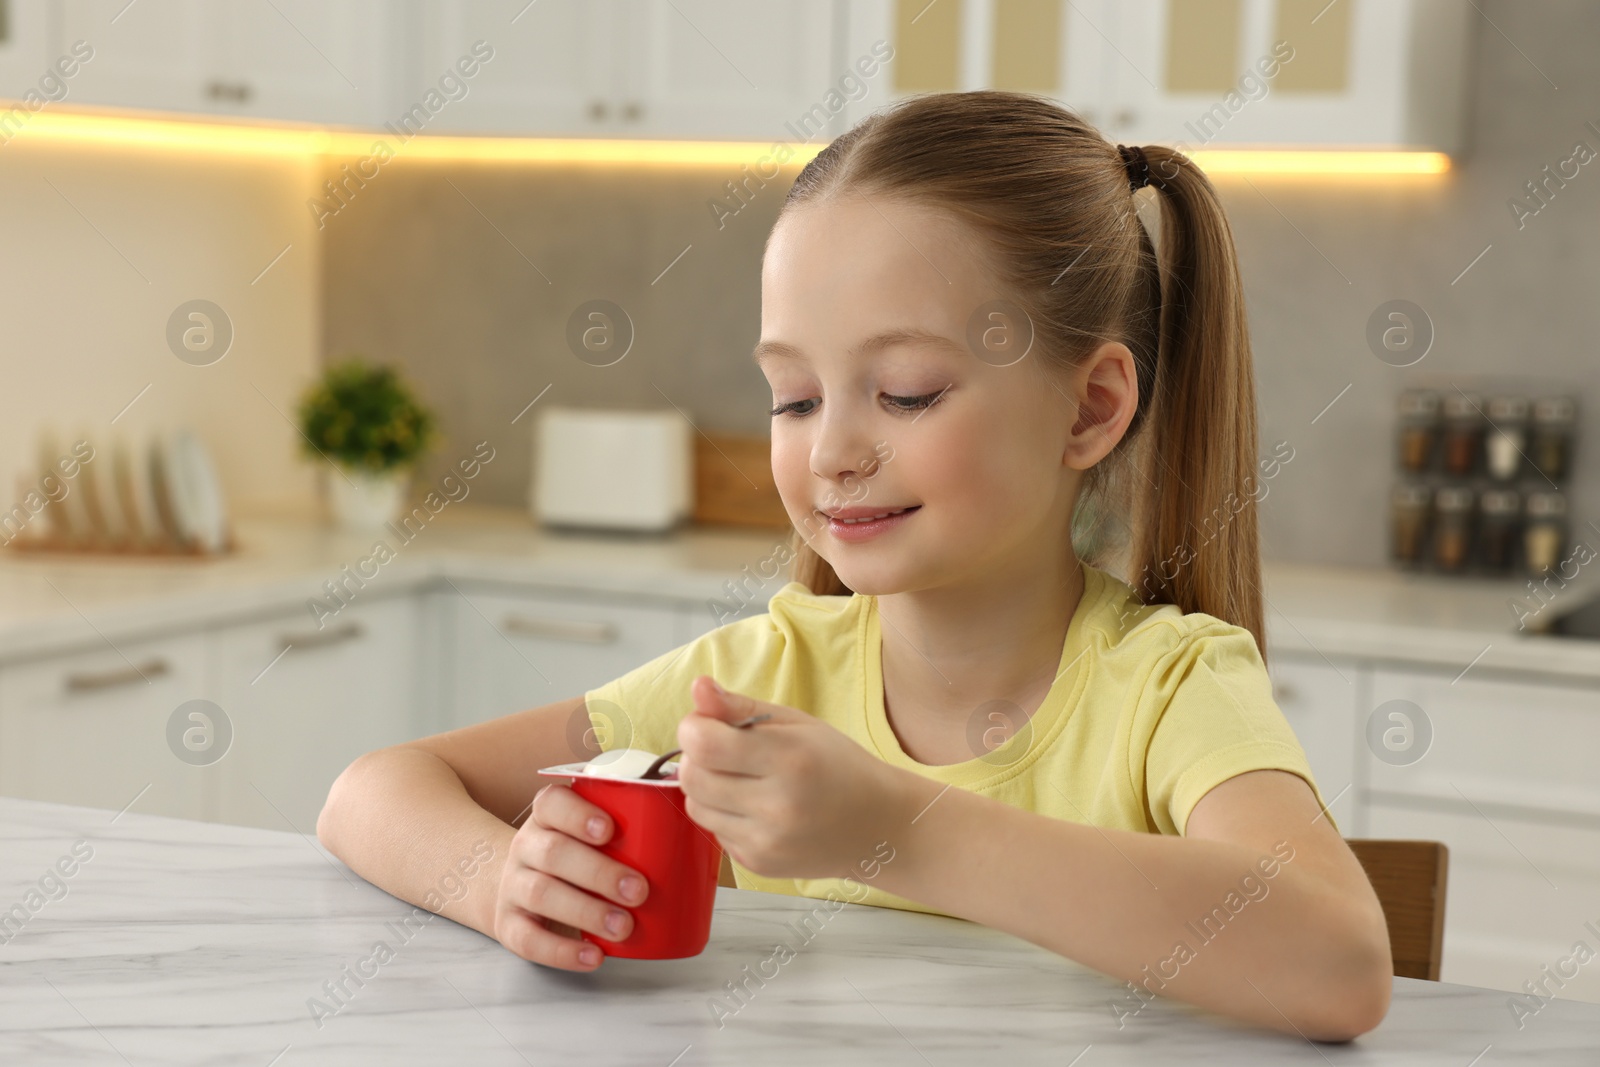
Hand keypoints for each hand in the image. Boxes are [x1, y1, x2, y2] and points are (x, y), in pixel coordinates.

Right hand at [490, 782, 648, 970]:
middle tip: (639, 890)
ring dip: (586, 912)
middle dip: (599, 872)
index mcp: (548, 817)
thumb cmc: (576, 857)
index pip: (552, 803)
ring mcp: (513, 885)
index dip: (578, 814)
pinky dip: (562, 952)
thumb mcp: (591, 835)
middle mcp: (526, 846)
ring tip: (624, 927)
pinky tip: (593, 957)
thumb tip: (693, 831)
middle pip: (553, 852)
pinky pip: (529, 939)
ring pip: (541, 894)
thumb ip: (628, 828)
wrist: (519, 887)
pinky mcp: (509, 924)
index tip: (610, 830)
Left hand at [675, 675, 910, 879]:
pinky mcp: (757, 865)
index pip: (704, 744)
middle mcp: (776, 806)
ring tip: (743, 780)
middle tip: (727, 751)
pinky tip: (757, 809)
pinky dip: (724, 816)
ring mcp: (765, 841)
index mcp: (789, 759)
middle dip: (698, 757)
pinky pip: (714, 832)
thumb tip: (698, 689)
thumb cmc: (838, 765)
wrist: (876, 827)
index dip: (694, 728)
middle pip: (692, 777)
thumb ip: (740, 707)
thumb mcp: (796, 723)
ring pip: (696, 807)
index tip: (710, 724)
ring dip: (707, 788)